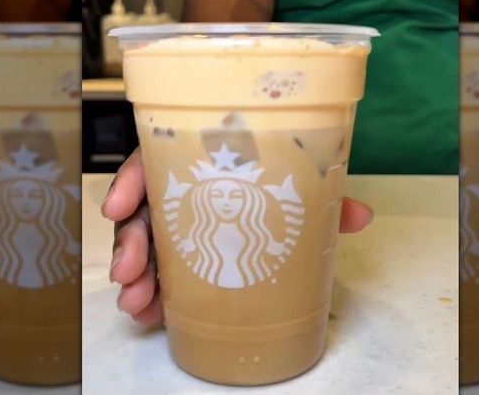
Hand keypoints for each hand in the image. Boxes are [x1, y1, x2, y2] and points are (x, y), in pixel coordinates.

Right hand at [103, 147, 374, 325]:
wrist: (271, 207)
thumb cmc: (275, 188)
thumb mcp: (296, 191)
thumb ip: (322, 200)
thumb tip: (360, 216)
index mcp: (199, 166)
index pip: (155, 161)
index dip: (132, 181)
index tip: (118, 205)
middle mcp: (179, 195)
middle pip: (142, 212)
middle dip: (130, 242)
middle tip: (130, 271)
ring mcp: (174, 229)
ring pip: (142, 247)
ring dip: (135, 276)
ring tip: (137, 304)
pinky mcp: (177, 259)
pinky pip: (155, 275)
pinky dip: (150, 297)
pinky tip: (149, 316)